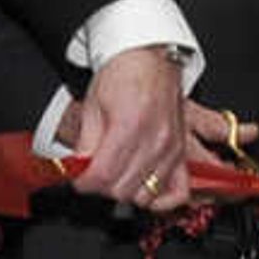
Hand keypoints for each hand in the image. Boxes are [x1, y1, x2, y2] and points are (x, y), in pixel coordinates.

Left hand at [59, 44, 190, 208]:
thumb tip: (79, 171)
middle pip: (122, 190)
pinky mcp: (181, 155)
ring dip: (124, 192)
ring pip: (144, 196)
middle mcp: (156, 142)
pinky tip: (142, 190)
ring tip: (114, 176)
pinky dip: (159, 200)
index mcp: (130, 127)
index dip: (83, 183)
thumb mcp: (93, 106)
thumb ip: (86, 144)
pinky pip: (177, 193)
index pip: (102, 176)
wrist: (150, 58)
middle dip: (100, 187)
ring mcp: (171, 151)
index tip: (77, 178)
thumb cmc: (122, 75)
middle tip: (93, 174)